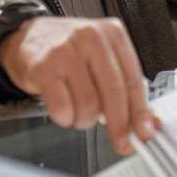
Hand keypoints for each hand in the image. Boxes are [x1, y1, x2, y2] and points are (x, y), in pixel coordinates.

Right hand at [0, 16, 159, 155]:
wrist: (30, 37)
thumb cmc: (70, 50)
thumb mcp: (102, 58)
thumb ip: (124, 87)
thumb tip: (146, 122)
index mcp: (113, 33)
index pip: (133, 79)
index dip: (141, 112)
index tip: (144, 132)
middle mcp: (91, 37)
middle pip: (114, 92)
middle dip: (119, 125)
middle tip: (121, 142)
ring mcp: (66, 50)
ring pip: (88, 104)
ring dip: (85, 120)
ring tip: (79, 112)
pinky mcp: (43, 66)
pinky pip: (62, 107)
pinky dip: (65, 118)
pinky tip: (63, 109)